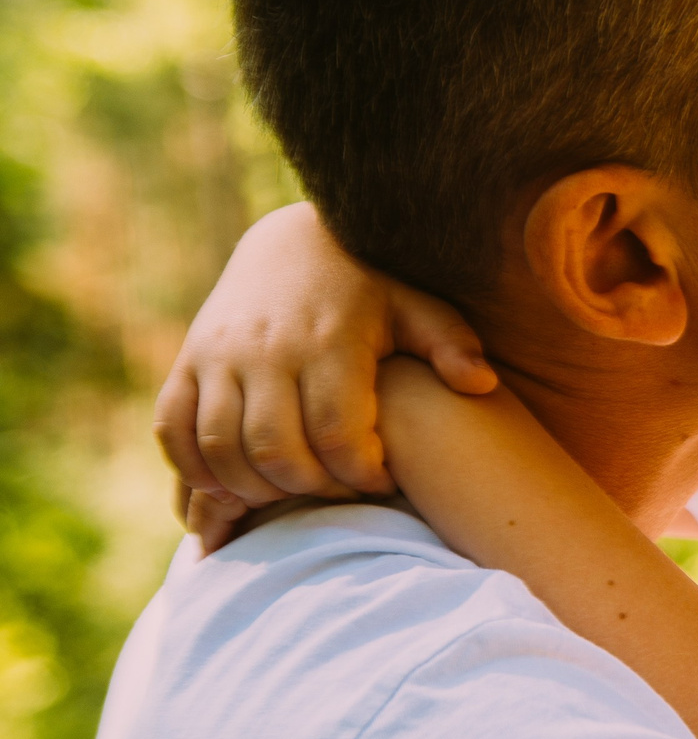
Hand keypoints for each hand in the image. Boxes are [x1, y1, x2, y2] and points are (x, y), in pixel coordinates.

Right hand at [155, 203, 495, 520]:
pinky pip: (173, 431)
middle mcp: (266, 350)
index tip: (382, 481)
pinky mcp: (185, 365)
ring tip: (294, 492)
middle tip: (339, 492)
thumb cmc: (369, 288)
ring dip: (254, 488)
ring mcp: (217, 357)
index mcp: (329, 340)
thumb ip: (451, 344)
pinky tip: (234, 484)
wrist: (291, 246)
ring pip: (220, 449)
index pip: (337, 432)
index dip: (360, 473)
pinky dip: (196, 469)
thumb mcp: (417, 306)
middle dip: (311, 489)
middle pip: (275, 450)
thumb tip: (483, 385)